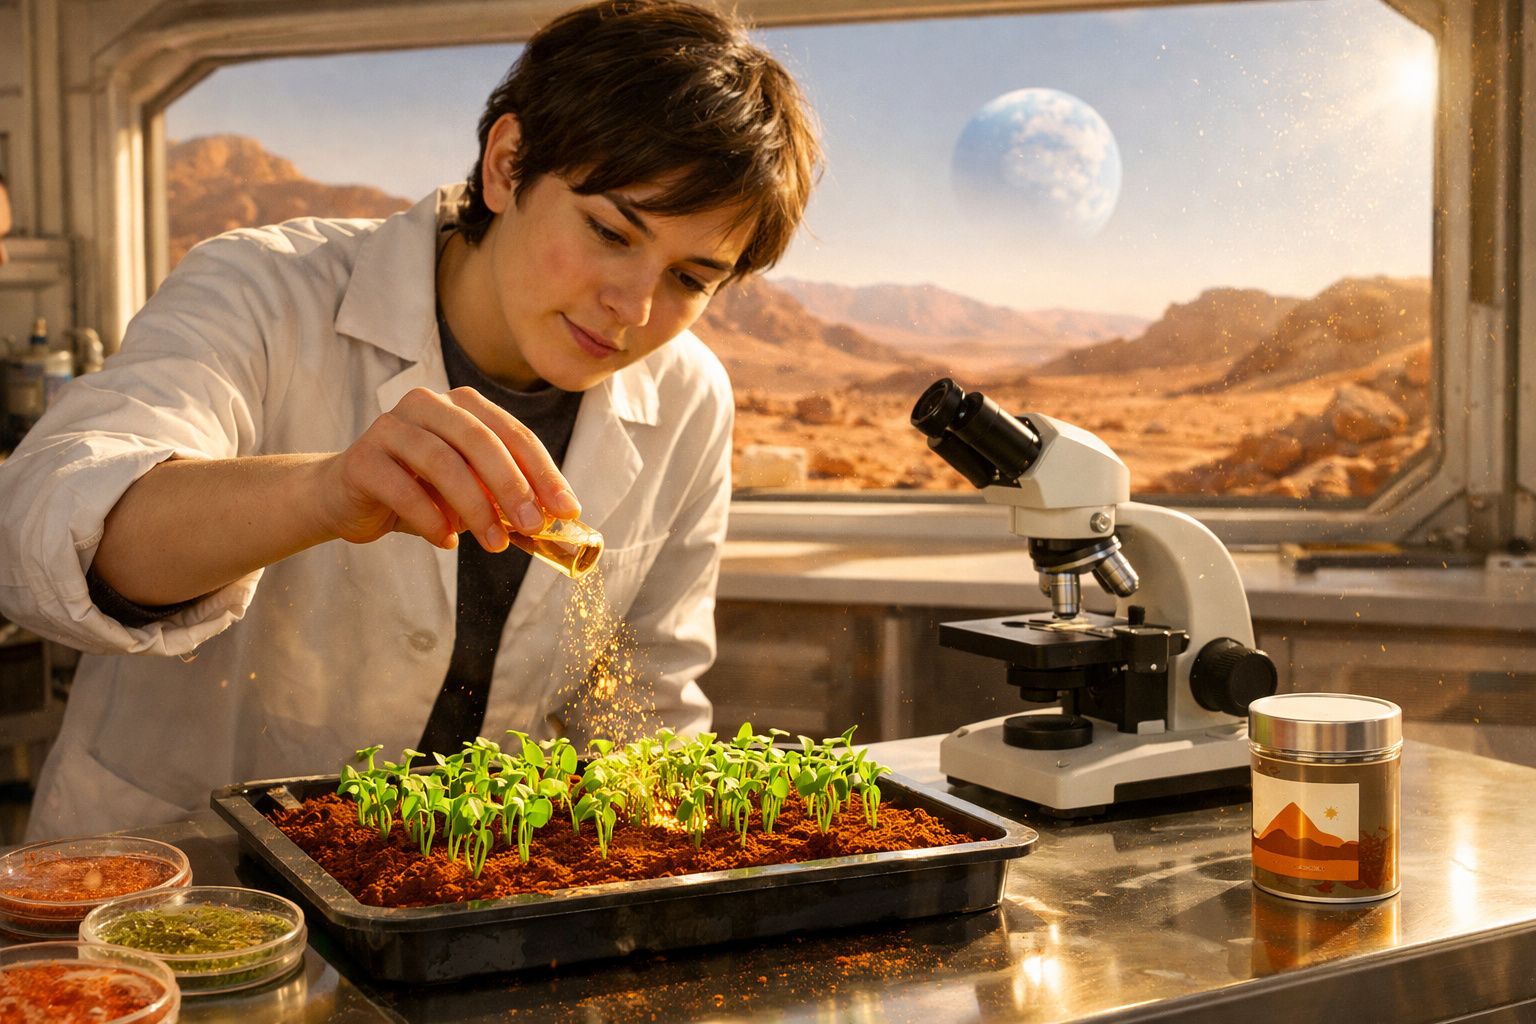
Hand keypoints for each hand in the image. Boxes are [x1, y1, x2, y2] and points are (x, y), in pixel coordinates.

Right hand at [315, 387, 580, 550]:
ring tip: (494, 544)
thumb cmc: (418, 491)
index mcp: (462, 405)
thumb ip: (505, 497)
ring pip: (443, 462)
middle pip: (480, 440)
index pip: (513, 433)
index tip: (567, 509)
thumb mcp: (469, 492)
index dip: (544, 471)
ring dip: (475, 507)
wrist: (345, 498)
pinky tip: (446, 541)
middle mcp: (427, 405)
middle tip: (532, 525)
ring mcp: (391, 427)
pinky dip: (431, 519)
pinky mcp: (362, 458)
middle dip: (512, 486)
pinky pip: (403, 488)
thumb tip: (554, 522)